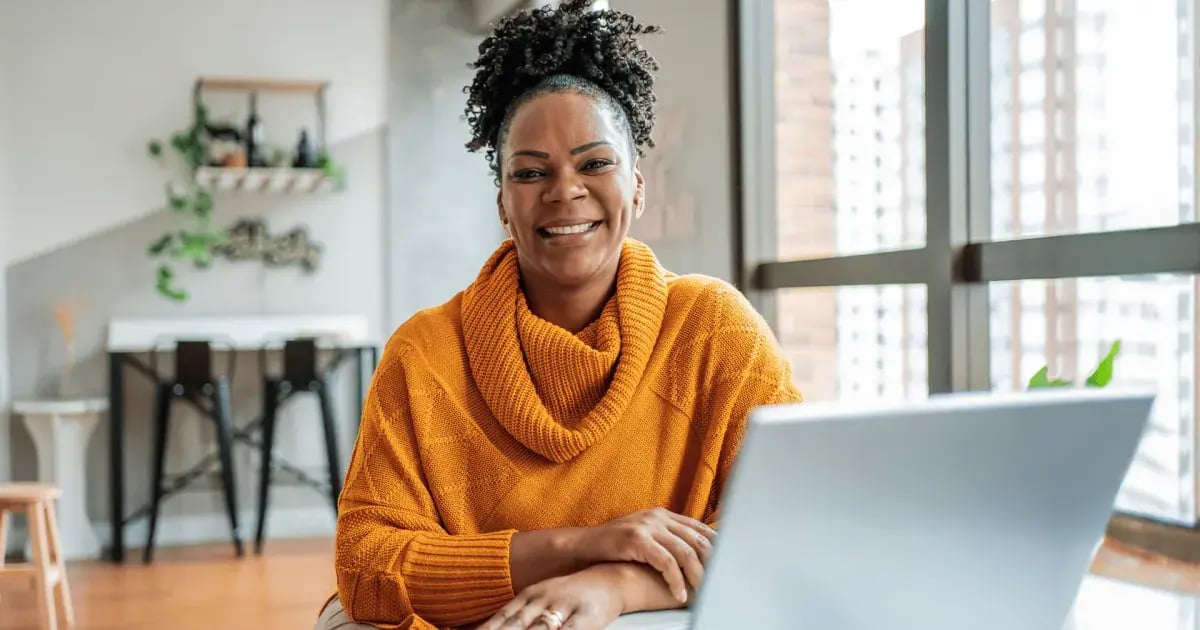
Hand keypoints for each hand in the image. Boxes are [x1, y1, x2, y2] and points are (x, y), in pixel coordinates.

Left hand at [478, 565, 624, 629]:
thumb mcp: (540, 600)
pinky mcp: (585, 617)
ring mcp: (563, 607)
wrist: (612, 577)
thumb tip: (486, 627)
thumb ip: (516, 617)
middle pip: (515, 627)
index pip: (500, 620)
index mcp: (528, 597)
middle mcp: (542, 600)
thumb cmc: (571, 594)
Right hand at [570, 508, 714, 603]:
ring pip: (685, 551)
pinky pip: (665, 562)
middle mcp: (658, 517)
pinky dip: (675, 580)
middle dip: (712, 563)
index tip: (728, 564)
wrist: (583, 546)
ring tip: (703, 592)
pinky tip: (678, 593)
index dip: (716, 546)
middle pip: (697, 540)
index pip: (699, 528)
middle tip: (720, 582)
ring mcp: (648, 526)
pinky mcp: (638, 539)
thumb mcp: (644, 536)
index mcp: (663, 515)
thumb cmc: (615, 546)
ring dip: (697, 575)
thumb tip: (693, 555)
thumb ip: (666, 539)